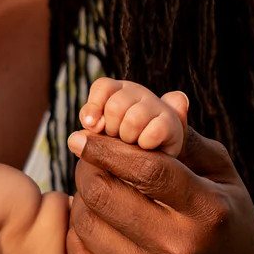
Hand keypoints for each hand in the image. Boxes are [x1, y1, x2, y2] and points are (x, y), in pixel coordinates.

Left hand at [64, 122, 253, 253]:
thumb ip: (188, 141)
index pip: (146, 171)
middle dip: (87, 169)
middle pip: (106, 197)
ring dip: (79, 199)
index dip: (107, 149)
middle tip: (84, 157)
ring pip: (88, 227)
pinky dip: (77, 234)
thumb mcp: (223, 177)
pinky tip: (88, 219)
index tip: (84, 136)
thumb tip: (164, 100)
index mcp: (207, 211)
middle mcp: (179, 249)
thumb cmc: (228, 222)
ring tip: (89, 186)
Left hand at [68, 79, 188, 157]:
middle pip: (115, 106)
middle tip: (118, 139)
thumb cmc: (117, 151)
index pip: (103, 87)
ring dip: (128, 138)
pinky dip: (145, 143)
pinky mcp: (172, 125)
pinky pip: (154, 131)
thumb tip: (81, 132)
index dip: (94, 107)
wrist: (153, 166)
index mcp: (118, 91)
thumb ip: (89, 125)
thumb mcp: (96, 137)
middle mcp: (139, 94)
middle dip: (111, 130)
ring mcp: (158, 106)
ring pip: (133, 119)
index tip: (94, 127)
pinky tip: (146, 147)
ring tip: (132, 144)